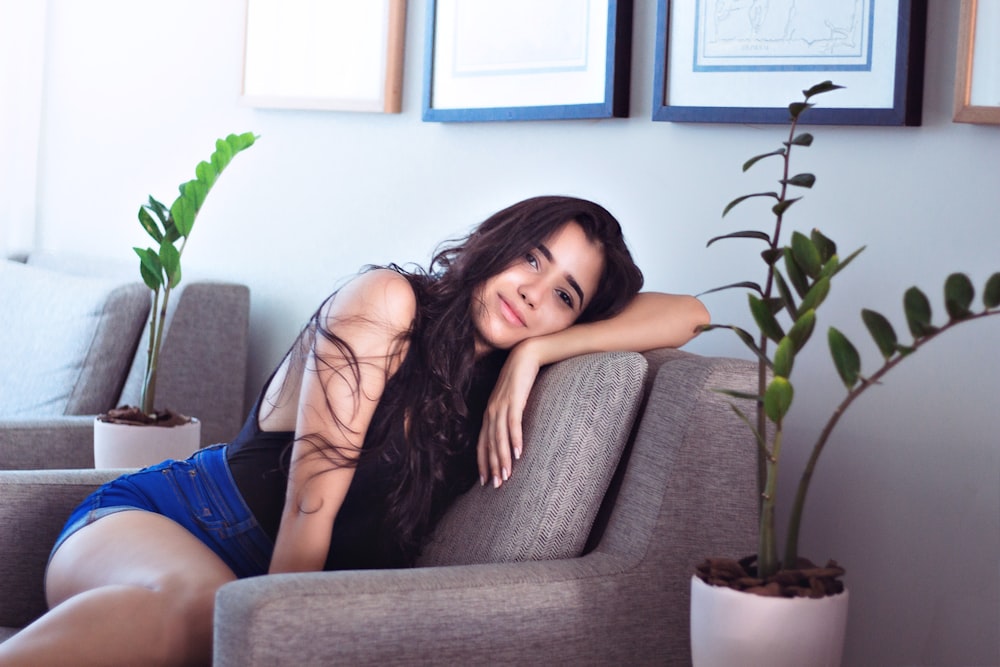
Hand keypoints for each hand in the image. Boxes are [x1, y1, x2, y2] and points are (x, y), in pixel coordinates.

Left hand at [477, 340, 541, 487]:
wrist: (525, 356)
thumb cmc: (519, 380)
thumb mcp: (510, 400)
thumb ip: (507, 415)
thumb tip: (510, 433)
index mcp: (489, 413)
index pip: (482, 442)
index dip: (483, 462)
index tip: (485, 480)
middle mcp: (491, 411)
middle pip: (489, 444)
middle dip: (492, 466)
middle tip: (496, 485)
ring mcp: (501, 406)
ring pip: (499, 437)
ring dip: (502, 458)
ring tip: (507, 475)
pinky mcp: (514, 400)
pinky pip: (513, 424)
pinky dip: (515, 439)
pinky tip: (518, 453)